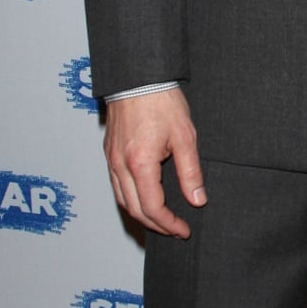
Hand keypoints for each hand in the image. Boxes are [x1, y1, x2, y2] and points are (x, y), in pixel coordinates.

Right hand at [104, 88, 204, 237]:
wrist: (138, 77)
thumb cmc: (161, 102)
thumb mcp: (185, 137)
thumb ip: (190, 172)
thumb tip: (197, 200)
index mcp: (140, 164)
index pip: (152, 208)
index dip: (169, 224)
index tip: (183, 230)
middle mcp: (121, 165)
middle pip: (135, 210)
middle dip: (156, 225)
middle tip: (175, 230)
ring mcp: (112, 159)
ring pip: (122, 200)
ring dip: (141, 215)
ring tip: (161, 220)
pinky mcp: (109, 152)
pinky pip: (116, 185)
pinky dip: (130, 199)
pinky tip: (144, 198)